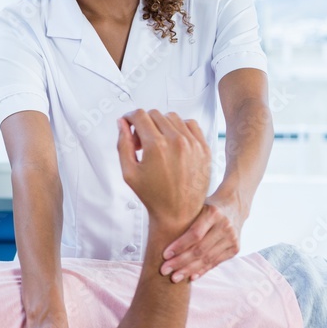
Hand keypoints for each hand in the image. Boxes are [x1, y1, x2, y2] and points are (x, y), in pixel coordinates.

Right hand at [116, 110, 210, 225]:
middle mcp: (176, 141)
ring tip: (157, 142)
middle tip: (140, 141)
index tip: (128, 122)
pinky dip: (180, 127)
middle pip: (154, 114)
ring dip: (161, 124)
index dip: (130, 117)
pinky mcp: (204, 147)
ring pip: (172, 117)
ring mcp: (193, 143)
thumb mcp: (129, 172)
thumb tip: (122, 123)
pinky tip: (173, 141)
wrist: (179, 212)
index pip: (140, 115)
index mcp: (156, 146)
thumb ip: (123, 144)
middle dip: (143, 123)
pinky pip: (190, 124)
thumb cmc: (154, 196)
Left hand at [161, 195, 242, 282]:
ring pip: (207, 259)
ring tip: (174, 277)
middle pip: (200, 249)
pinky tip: (191, 277)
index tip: (165, 255)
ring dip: (189, 270)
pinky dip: (202, 270)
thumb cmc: (206, 207)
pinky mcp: (235, 248)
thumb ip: (184, 219)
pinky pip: (215, 262)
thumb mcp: (196, 206)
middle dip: (180, 262)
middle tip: (164, 270)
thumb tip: (158, 235)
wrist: (233, 207)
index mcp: (213, 213)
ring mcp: (232, 238)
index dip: (179, 246)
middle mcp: (225, 225)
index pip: (194, 234)